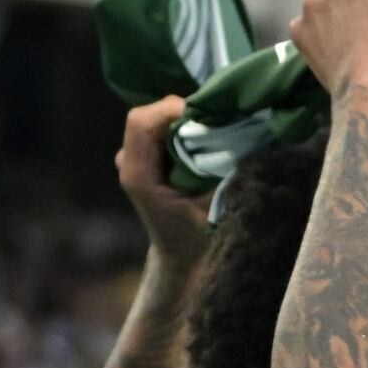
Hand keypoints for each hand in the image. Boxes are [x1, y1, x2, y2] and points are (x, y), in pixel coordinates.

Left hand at [109, 93, 213, 266]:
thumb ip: (220, 170)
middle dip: (185, 112)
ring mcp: (134, 157)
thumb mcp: (213, 208)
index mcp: (138, 174)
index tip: (208, 117)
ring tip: (214, 132)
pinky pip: (163, 127)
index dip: (172, 109)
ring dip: (186, 119)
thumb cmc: (197, 239)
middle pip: (151, 115)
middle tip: (218, 123)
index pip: (142, 121)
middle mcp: (129, 160)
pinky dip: (184, 127)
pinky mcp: (146, 156)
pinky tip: (203, 140)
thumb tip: (238, 135)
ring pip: (158, 118)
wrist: (182, 259)